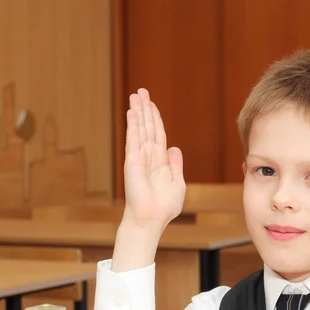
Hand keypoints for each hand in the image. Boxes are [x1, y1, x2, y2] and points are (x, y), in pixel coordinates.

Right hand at [122, 88, 185, 228]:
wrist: (151, 219)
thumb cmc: (164, 206)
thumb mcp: (177, 183)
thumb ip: (175, 165)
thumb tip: (174, 148)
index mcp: (160, 162)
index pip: (158, 135)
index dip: (156, 119)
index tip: (152, 104)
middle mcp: (148, 157)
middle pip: (148, 128)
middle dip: (145, 109)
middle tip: (141, 91)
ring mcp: (139, 158)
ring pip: (140, 129)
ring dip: (138, 111)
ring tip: (136, 95)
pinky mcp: (132, 161)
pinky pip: (134, 138)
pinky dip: (133, 124)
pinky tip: (132, 111)